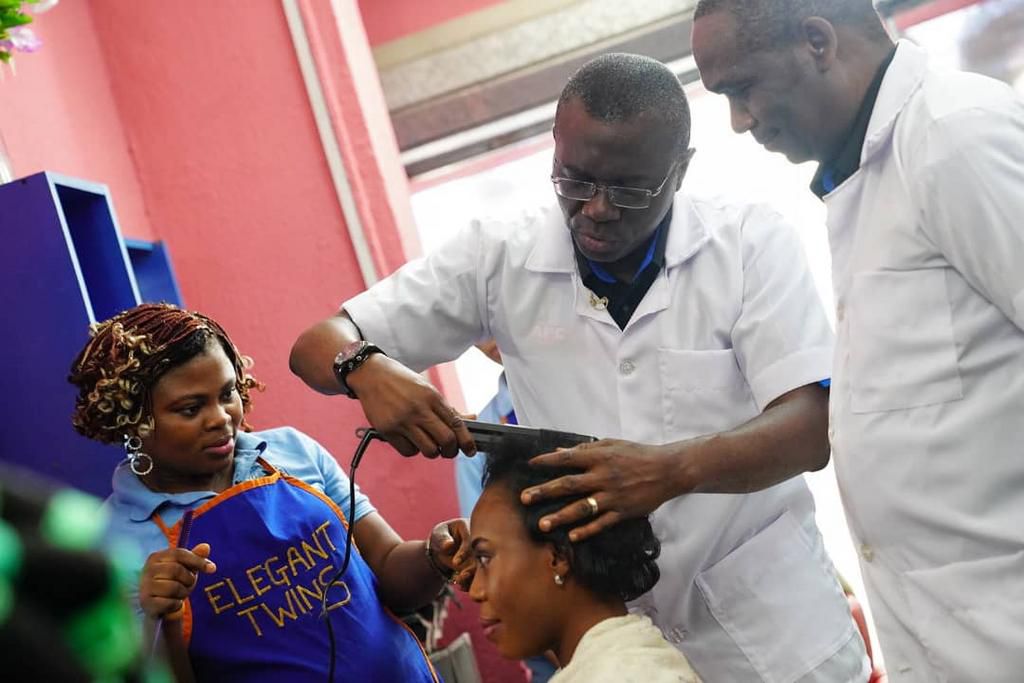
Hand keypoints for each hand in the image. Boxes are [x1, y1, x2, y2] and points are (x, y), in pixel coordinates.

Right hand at [139, 543, 215, 618]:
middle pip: (177, 570)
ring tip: (180, 594)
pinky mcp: (146, 602)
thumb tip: (206, 546)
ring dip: (183, 593)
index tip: (212, 569)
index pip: (179, 554)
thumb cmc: (172, 582)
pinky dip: (176, 604)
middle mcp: (148, 569)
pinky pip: (169, 603)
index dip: (198, 561)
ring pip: (173, 587)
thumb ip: (195, 557)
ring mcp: (145, 586)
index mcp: (157, 557)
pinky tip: (173, 604)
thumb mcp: (185, 568)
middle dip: (189, 579)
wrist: (156, 606)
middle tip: (188, 585)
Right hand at [347, 355, 474, 458]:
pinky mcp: (388, 430)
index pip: (456, 423)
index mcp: (432, 397)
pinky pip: (408, 451)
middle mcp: (419, 409)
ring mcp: (402, 421)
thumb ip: (448, 408)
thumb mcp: (427, 389)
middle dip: (451, 450)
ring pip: (428, 450)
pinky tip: (412, 441)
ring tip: (429, 444)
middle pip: (446, 440)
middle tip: (449, 450)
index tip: (471, 450)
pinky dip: (413, 450)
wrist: (370, 374)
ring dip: (432, 451)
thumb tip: (471, 418)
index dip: (467, 441)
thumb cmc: (402, 381)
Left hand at [428, 518, 474, 589]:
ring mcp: (482, 552)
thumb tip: (449, 545)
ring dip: (473, 576)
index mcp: (470, 526)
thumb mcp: (438, 535)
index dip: (464, 551)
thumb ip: (443, 539)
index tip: (455, 562)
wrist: (444, 550)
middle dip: (472, 567)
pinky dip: (472, 581)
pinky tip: (463, 586)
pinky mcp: (481, 564)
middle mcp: (480, 539)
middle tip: (461, 577)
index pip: (470, 538)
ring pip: (481, 565)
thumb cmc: (440, 538)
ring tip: (460, 582)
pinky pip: (479, 574)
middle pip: (479, 553)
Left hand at [521, 440, 682, 541]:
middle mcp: (603, 476)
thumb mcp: (611, 444)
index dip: (547, 461)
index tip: (530, 464)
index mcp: (600, 457)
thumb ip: (586, 449)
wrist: (667, 470)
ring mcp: (613, 496)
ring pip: (582, 508)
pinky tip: (572, 536)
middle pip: (568, 485)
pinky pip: (602, 523)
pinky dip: (587, 530)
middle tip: (525, 498)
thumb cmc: (638, 454)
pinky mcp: (623, 511)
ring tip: (543, 523)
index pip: (568, 458)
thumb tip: (561, 451)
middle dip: (544, 491)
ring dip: (560, 516)